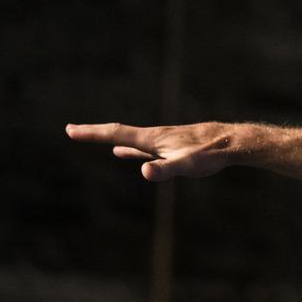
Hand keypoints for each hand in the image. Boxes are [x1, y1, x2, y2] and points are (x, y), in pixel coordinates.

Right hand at [65, 121, 239, 181]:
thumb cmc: (210, 154)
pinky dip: (126, 148)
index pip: (115, 134)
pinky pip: (140, 148)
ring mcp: (160, 142)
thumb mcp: (187, 165)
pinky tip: (122, 152)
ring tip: (92, 137)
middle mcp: (153, 137)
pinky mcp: (169, 147)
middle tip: (70, 130)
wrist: (231, 142)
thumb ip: (165, 169)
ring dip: (107, 138)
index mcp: (152, 139)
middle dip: (93, 132)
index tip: (70, 130)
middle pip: (116, 132)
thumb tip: (145, 171)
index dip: (92, 133)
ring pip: (127, 139)